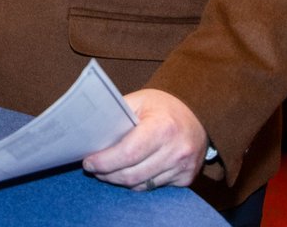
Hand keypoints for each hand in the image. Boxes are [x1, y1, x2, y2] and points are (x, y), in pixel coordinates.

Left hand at [81, 89, 207, 190]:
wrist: (198, 114)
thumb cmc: (163, 106)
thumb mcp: (139, 100)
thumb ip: (118, 115)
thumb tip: (90, 131)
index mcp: (163, 127)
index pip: (128, 153)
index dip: (105, 161)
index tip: (89, 162)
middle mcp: (176, 150)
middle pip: (132, 174)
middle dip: (107, 174)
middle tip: (93, 168)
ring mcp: (183, 167)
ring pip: (141, 184)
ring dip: (119, 180)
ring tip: (106, 171)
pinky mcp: (186, 178)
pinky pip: (153, 187)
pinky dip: (137, 182)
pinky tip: (128, 172)